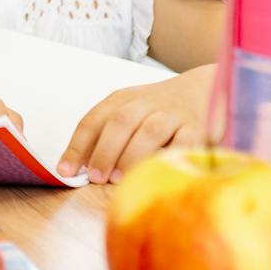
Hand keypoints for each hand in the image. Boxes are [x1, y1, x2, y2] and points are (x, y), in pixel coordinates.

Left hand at [59, 65, 214, 183]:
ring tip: (119, 179)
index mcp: (123, 99)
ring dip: (131, 156)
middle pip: (120, 122)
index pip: (94, 119)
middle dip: (104, 151)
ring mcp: (173, 115)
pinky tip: (156, 174)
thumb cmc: (159, 111)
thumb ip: (106, 136)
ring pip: (149, 131)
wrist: (205, 90)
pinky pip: (183, 144)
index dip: (77, 146)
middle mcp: (146, 103)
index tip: (65, 171)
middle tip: (96, 177)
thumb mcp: (130, 113)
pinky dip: (167, 159)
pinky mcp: (198, 128)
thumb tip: (76, 169)